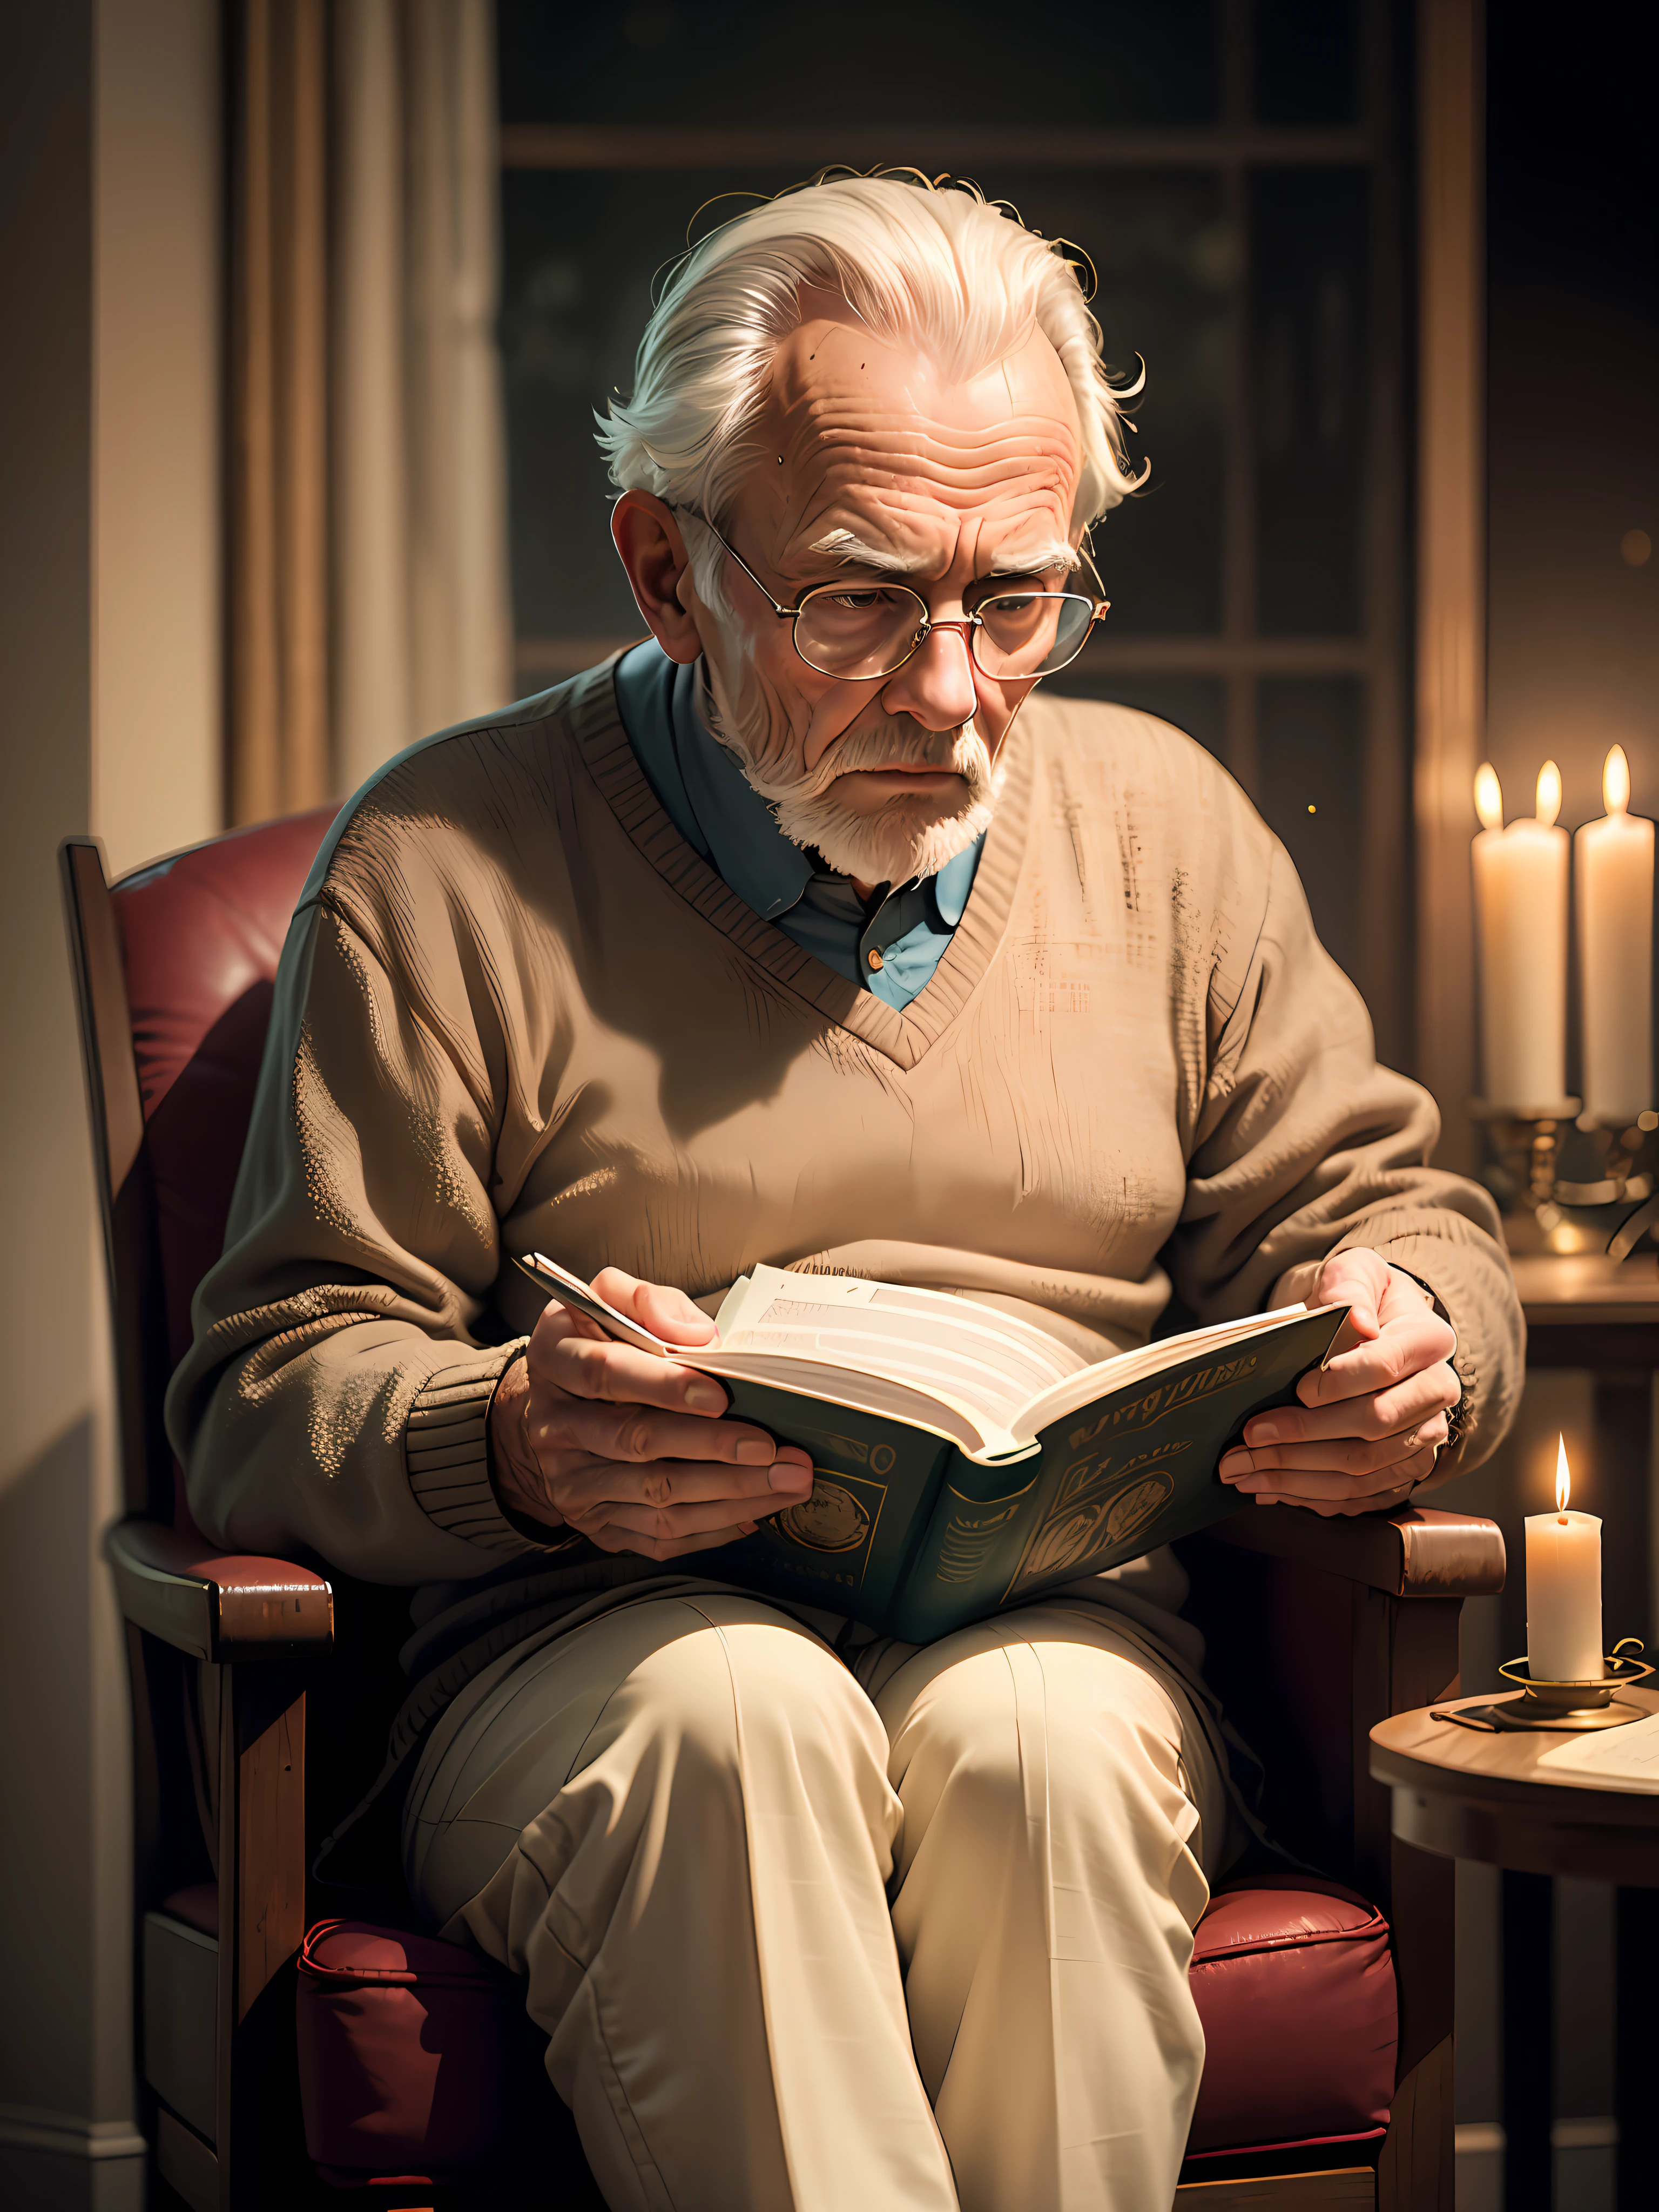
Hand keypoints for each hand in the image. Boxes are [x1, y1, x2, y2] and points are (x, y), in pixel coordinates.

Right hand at [488, 1267, 813, 1557]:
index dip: (662, 1386)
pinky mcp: (594, 1522)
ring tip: (785, 1481)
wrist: (555, 1406)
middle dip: (713, 1448)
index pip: (605, 1373)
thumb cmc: (596, 1343)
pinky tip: (754, 1511)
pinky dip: (712, 1527)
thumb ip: (648, 1302)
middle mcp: (555, 1428)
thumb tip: (699, 1336)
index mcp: (556, 1360)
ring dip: (728, 1492)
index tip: (719, 1396)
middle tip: (772, 1448)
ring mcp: (572, 1482)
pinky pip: (657, 1536)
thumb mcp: (609, 1299)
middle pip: (637, 1442)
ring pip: (655, 1496)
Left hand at [1216, 1250, 1459, 1517]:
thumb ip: (1350, 1288)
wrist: (1376, 1326)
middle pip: (1373, 1425)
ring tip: (1243, 1469)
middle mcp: (1437, 1392)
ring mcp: (1424, 1435)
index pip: (1385, 1367)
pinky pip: (1360, 1493)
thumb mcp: (1355, 1272)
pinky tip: (1268, 1487)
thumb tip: (1357, 1323)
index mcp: (1428, 1340)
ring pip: (1363, 1467)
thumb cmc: (1360, 1297)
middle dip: (1304, 1434)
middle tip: (1249, 1436)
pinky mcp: (1404, 1467)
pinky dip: (1311, 1494)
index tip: (1296, 1388)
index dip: (1339, 1382)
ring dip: (1297, 1473)